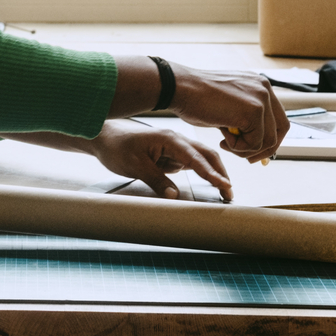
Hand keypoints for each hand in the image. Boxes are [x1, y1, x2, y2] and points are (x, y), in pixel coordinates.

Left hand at [88, 119, 232, 201]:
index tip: (223, 185)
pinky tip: (211, 183)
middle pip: (206, 155)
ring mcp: (175, 148)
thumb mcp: (135, 166)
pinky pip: (192, 164)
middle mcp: (176, 141)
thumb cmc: (118, 148)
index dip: (211, 173)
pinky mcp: (172, 155)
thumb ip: (156, 180)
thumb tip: (174, 196)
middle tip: (229, 193)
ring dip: (214, 173)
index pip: (195, 158)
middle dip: (220, 173)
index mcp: (169, 140)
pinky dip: (204, 173)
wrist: (106, 139)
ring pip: (202, 159)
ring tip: (224, 192)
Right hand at [169, 67, 288, 164]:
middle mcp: (264, 88)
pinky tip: (222, 138)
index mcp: (259, 84)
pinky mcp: (253, 111)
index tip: (257, 151)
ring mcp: (261, 99)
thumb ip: (246, 117)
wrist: (179, 88)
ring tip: (226, 142)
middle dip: (265, 149)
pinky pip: (255, 144)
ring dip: (247, 149)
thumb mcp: (229, 105)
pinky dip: (238, 148)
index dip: (271, 139)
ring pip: (269, 140)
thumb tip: (258, 142)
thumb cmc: (196, 98)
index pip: (278, 118)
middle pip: (282, 129)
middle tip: (248, 158)